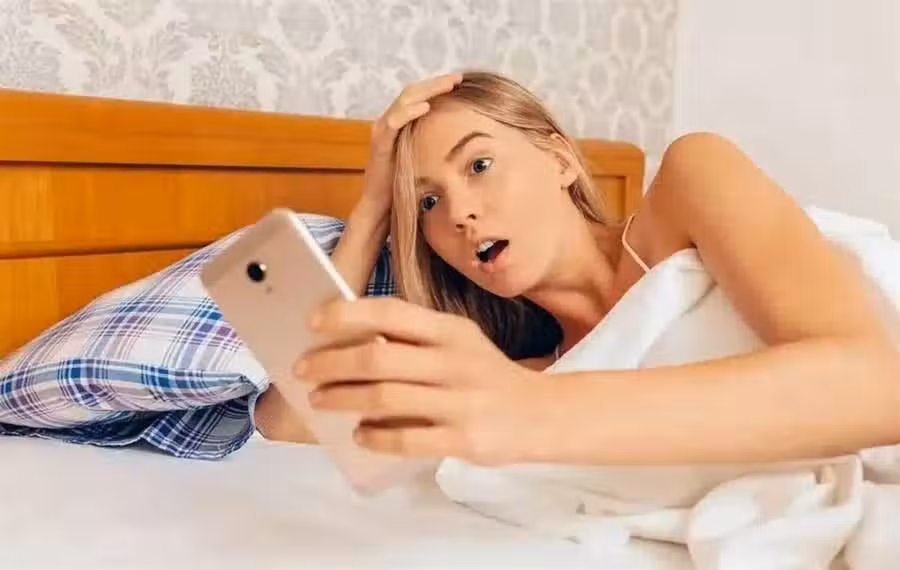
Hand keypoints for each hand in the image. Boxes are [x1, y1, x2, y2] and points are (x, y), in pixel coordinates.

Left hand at [294, 297, 553, 465]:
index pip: (390, 312)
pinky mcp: (463, 439)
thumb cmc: (486, 375)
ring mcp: (459, 402)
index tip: (313, 322)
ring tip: (320, 400)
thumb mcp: (459, 342)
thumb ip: (415, 338)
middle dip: (331, 363)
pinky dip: (375, 437)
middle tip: (304, 370)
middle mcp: (454, 362)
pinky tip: (359, 434)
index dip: (346, 314)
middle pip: (377, 359)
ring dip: (343, 399)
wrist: (542, 415)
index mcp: (450, 330)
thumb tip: (351, 341)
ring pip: (384, 399)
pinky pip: (406, 440)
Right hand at [360, 72, 463, 210]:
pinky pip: (393, 122)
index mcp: (399, 124)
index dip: (438, 86)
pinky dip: (408, 112)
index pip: (418, 96)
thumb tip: (461, 137)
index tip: (460, 82)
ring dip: (427, 90)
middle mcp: (388, 122)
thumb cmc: (403, 184)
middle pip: (413, 92)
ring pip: (404, 100)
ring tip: (448, 85)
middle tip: (458, 78)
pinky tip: (425, 107)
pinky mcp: (379, 143)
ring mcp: (382, 131)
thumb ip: (433, 143)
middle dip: (436, 83)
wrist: (381, 205)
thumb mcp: (423, 158)